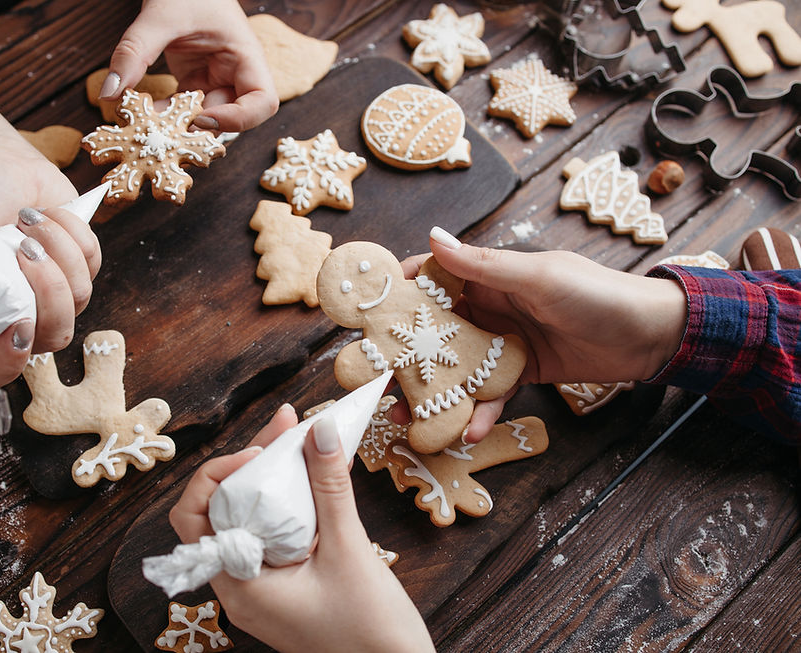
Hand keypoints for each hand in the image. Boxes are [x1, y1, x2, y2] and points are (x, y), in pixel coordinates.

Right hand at [0, 143, 100, 384]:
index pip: (1, 369)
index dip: (12, 360)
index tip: (17, 326)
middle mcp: (26, 315)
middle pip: (56, 335)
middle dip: (48, 292)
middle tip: (22, 247)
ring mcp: (60, 293)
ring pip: (80, 296)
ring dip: (57, 251)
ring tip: (25, 217)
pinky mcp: (85, 264)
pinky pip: (93, 260)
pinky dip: (70, 230)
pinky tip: (44, 212)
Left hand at [102, 0, 277, 131]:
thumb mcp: (160, 16)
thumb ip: (135, 52)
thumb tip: (109, 92)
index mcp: (246, 56)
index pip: (263, 101)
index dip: (240, 119)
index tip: (202, 118)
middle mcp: (235, 73)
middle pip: (233, 118)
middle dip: (200, 128)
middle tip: (165, 132)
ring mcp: (215, 80)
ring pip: (205, 118)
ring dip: (179, 126)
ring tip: (148, 125)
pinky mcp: (194, 82)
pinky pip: (184, 110)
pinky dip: (165, 116)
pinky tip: (142, 114)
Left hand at [168, 405, 434, 652]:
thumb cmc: (371, 631)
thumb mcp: (348, 550)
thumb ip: (329, 488)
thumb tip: (317, 429)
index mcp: (238, 585)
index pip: (193, 516)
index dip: (216, 473)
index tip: (260, 450)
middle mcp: (240, 588)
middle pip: (223, 510)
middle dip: (253, 463)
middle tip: (288, 425)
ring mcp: (263, 589)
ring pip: (250, 520)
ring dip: (273, 479)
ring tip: (303, 440)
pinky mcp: (286, 587)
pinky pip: (275, 535)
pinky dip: (290, 503)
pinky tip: (317, 477)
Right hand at [401, 227, 687, 440]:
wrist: (652, 335)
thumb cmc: (598, 294)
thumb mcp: (539, 277)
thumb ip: (484, 266)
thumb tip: (432, 236)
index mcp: (491, 277)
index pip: (433, 278)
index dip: (400, 293)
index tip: (368, 314)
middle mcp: (490, 308)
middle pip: (436, 330)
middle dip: (405, 354)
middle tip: (375, 379)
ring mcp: (504, 343)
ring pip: (456, 367)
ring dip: (433, 391)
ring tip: (407, 417)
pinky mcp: (522, 374)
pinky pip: (491, 394)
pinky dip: (480, 412)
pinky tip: (469, 431)